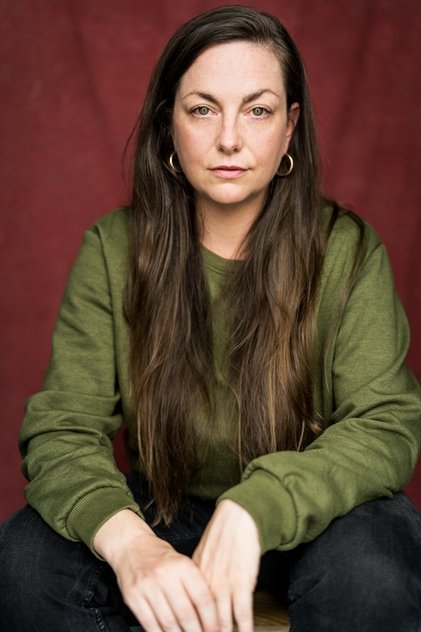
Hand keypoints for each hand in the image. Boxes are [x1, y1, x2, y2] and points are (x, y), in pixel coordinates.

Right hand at [94, 509, 217, 631]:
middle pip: (186, 614)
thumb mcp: (182, 562)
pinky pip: (150, 624)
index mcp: (182, 565)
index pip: (202, 598)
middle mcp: (165, 575)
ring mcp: (147, 587)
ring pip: (168, 623)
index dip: (211, 619)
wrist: (131, 545)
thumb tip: (211, 615)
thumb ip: (195, 585)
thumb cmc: (160, 556)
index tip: (216, 629)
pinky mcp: (133, 597)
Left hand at [193, 500, 260, 631]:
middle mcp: (207, 583)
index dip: (191, 626)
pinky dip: (244, 627)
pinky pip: (243, 613)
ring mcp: (225, 584)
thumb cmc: (224, 533)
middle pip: (204, 620)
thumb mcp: (204, 554)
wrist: (239, 516)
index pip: (189, 609)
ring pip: (222, 621)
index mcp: (195, 577)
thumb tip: (194, 592)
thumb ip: (199, 575)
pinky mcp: (242, 582)